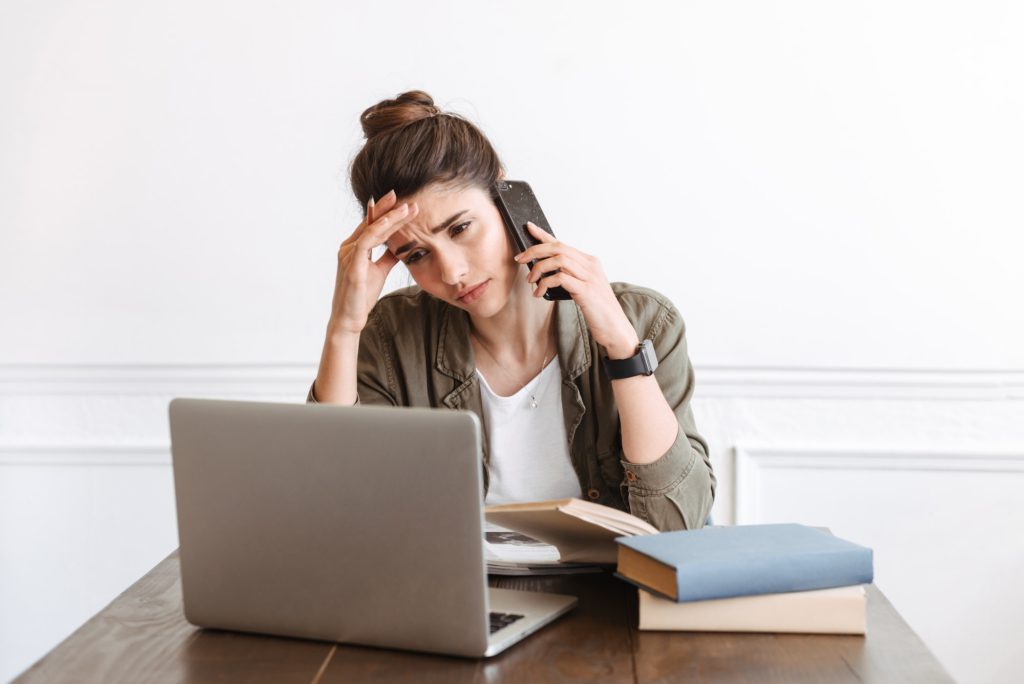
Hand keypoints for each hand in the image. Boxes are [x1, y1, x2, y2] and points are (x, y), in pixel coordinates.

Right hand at [329, 190, 419, 335]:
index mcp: (354, 248)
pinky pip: (366, 241)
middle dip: (389, 208)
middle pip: (370, 222)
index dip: (387, 212)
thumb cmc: (361, 296)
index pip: (371, 224)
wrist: (349, 319)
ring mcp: (348, 255)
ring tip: (407, 208)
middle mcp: (348, 247)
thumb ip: (387, 256)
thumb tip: (401, 246)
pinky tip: (391, 222)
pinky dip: (379, 229)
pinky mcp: (353, 266)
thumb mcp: (379, 271)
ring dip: (390, 217)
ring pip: (371, 229)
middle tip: (406, 196)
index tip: (404, 203)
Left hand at [516, 222, 639, 357]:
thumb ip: (569, 277)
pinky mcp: (586, 290)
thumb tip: (543, 270)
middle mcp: (591, 265)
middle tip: (519, 259)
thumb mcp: (583, 288)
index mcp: (590, 262)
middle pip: (558, 248)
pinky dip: (545, 283)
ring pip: (559, 260)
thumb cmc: (597, 310)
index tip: (529, 228)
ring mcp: (590, 277)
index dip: (544, 235)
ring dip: (539, 268)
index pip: (563, 243)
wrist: (615, 328)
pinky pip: (561, 278)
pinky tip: (539, 292)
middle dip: (535, 250)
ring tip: (531, 280)